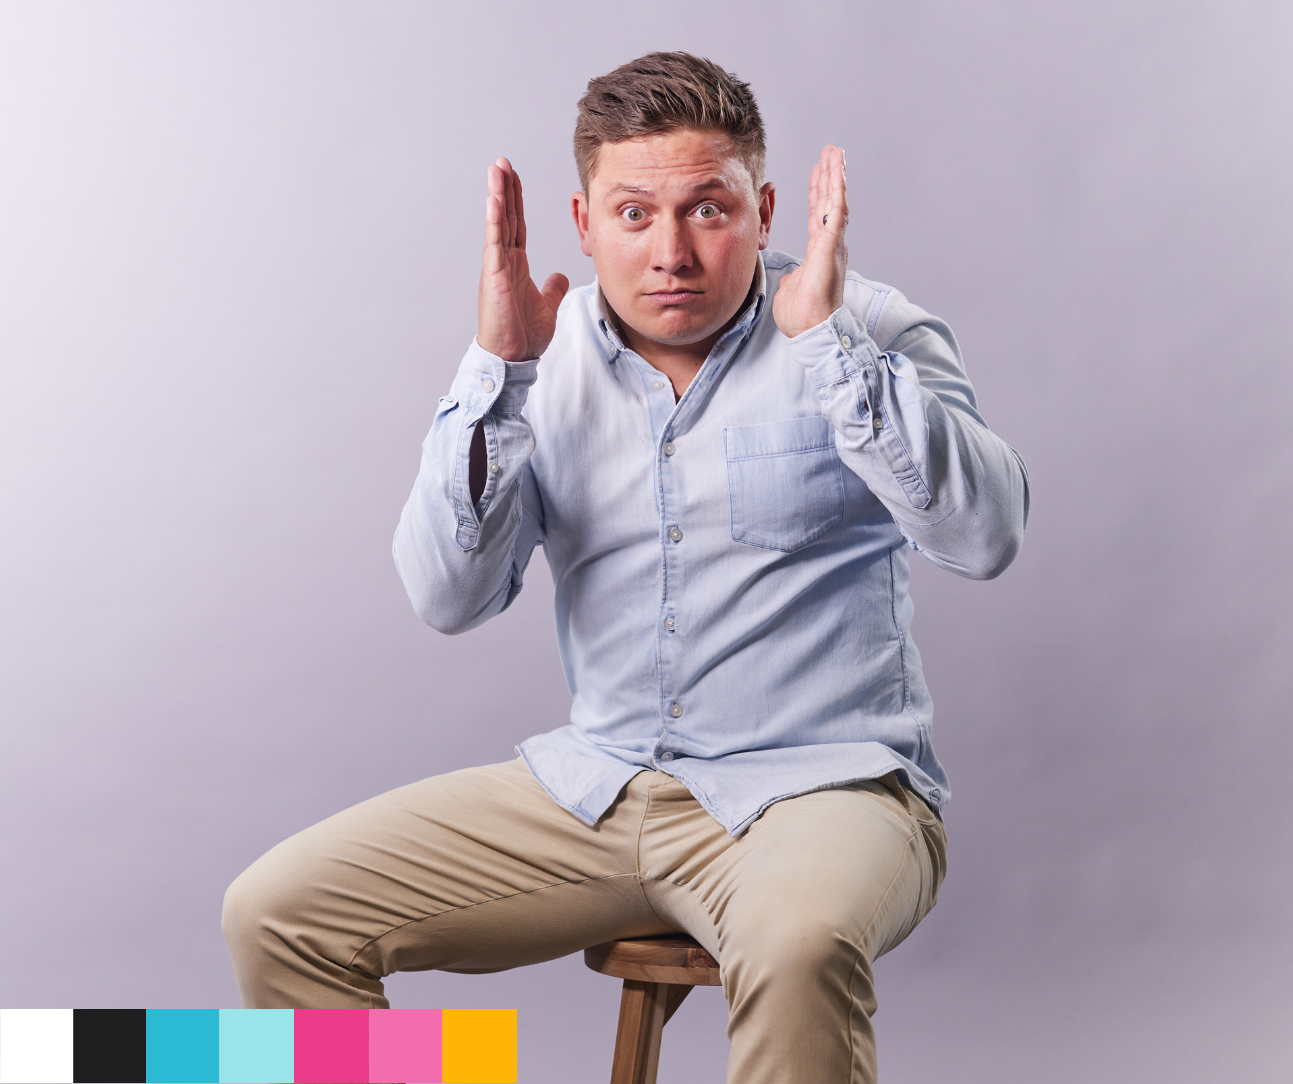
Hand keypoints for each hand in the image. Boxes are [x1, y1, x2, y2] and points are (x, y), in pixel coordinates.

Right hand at [477, 158, 568, 361]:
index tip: (514, 178)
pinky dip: (495, 220)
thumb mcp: (546, 305)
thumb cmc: (524, 335)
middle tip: (502, 162)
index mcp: (516, 266)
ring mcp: (497, 267)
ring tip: (496, 169)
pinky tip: (495, 199)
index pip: (517, 225)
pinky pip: (495, 242)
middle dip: (506, 188)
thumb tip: (560, 276)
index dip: (517, 201)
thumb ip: (552, 288)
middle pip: (506, 217)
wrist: (513, 356)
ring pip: (498, 223)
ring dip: (497, 195)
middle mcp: (504, 261)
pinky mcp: (494, 275)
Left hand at [772, 145, 848, 338]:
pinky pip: (835, 213)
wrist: (811, 330)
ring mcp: (832, 244)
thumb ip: (793, 278)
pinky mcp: (831, 247)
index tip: (818, 171)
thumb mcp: (791, 289)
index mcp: (819, 251)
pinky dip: (836, 191)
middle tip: (831, 151)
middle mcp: (829, 244)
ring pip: (834, 201)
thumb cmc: (802, 316)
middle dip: (829, 175)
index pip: (817, 214)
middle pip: (827, 202)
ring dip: (835, 176)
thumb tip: (791, 276)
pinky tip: (837, 172)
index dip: (817, 192)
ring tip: (835, 152)